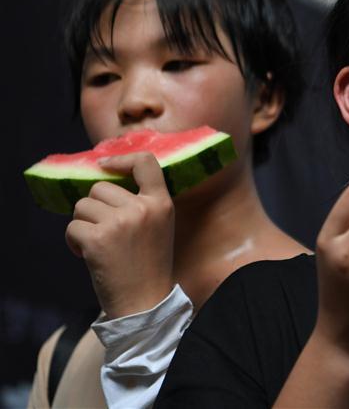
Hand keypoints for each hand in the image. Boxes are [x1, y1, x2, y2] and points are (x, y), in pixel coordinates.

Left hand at [65, 152, 175, 318]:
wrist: (145, 303)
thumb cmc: (148, 265)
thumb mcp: (159, 226)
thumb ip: (141, 203)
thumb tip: (105, 179)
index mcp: (162, 203)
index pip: (146, 162)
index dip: (122, 158)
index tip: (104, 164)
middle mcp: (142, 208)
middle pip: (100, 187)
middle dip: (95, 208)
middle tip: (105, 232)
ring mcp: (120, 222)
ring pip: (82, 206)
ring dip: (83, 224)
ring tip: (97, 245)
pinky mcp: (98, 239)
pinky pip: (72, 227)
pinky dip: (73, 241)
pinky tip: (87, 256)